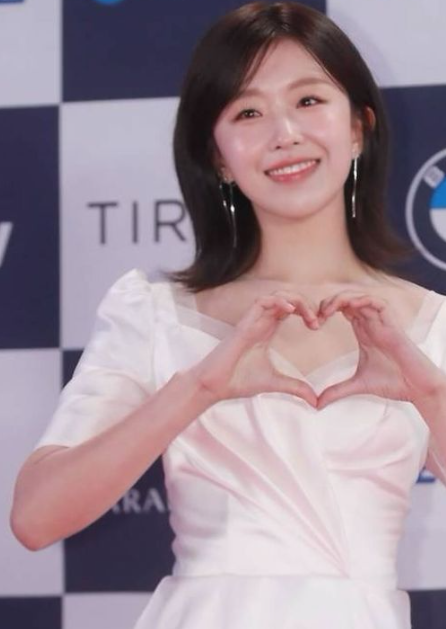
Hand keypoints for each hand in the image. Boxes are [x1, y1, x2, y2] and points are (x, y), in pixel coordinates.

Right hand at [189, 292, 319, 406]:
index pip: (290, 309)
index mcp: (267, 330)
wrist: (215, 387)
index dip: (307, 311)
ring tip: (308, 315)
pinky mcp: (244, 324)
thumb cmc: (238, 381)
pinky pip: (261, 302)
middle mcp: (261, 321)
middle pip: (286, 298)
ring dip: (295, 300)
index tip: (318, 325)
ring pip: (276, 295)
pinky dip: (278, 301)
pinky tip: (291, 310)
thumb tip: (316, 402)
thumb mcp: (275, 383)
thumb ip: (296, 388)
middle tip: (317, 321)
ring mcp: (252, 321)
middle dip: (306, 304)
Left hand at [316, 291, 443, 408]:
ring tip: (328, 309)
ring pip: (361, 297)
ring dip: (343, 299)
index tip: (313, 323)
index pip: (343, 309)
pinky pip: (379, 303)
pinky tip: (350, 307)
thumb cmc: (393, 382)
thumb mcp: (357, 385)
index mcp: (363, 331)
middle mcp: (372, 323)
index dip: (326, 310)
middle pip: (349, 300)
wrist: (417, 388)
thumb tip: (317, 404)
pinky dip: (364, 300)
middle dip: (330, 302)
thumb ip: (336, 391)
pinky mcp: (393, 325)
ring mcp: (382, 322)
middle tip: (316, 315)